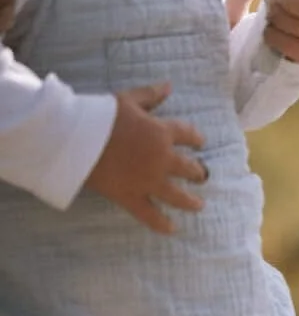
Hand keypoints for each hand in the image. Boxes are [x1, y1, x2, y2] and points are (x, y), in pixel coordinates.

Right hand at [84, 84, 206, 234]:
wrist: (77, 138)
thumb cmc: (101, 116)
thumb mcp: (128, 99)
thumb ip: (151, 95)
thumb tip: (169, 86)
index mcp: (162, 133)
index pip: (188, 135)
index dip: (196, 138)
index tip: (200, 143)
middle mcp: (161, 158)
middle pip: (188, 168)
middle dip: (198, 172)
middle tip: (202, 176)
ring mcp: (148, 180)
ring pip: (176, 195)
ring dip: (190, 201)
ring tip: (199, 205)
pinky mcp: (131, 196)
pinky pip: (150, 214)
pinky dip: (162, 224)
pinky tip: (173, 229)